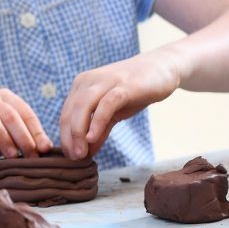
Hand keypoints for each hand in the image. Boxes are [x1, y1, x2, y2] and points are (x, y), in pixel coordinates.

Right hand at [0, 88, 52, 162]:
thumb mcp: (11, 139)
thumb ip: (27, 139)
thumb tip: (47, 148)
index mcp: (6, 98)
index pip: (25, 112)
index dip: (36, 131)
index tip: (44, 150)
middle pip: (9, 114)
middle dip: (22, 136)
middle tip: (30, 156)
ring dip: (2, 136)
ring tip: (11, 156)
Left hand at [59, 52, 181, 158]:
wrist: (163, 68)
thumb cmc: (135, 91)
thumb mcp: (115, 112)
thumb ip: (101, 130)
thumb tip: (88, 152)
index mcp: (82, 85)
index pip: (66, 114)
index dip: (65, 137)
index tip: (69, 157)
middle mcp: (89, 81)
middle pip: (70, 112)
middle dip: (69, 138)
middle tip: (73, 159)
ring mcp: (105, 81)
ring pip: (83, 107)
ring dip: (78, 133)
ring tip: (80, 154)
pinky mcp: (123, 86)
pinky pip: (105, 105)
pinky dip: (96, 122)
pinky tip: (92, 139)